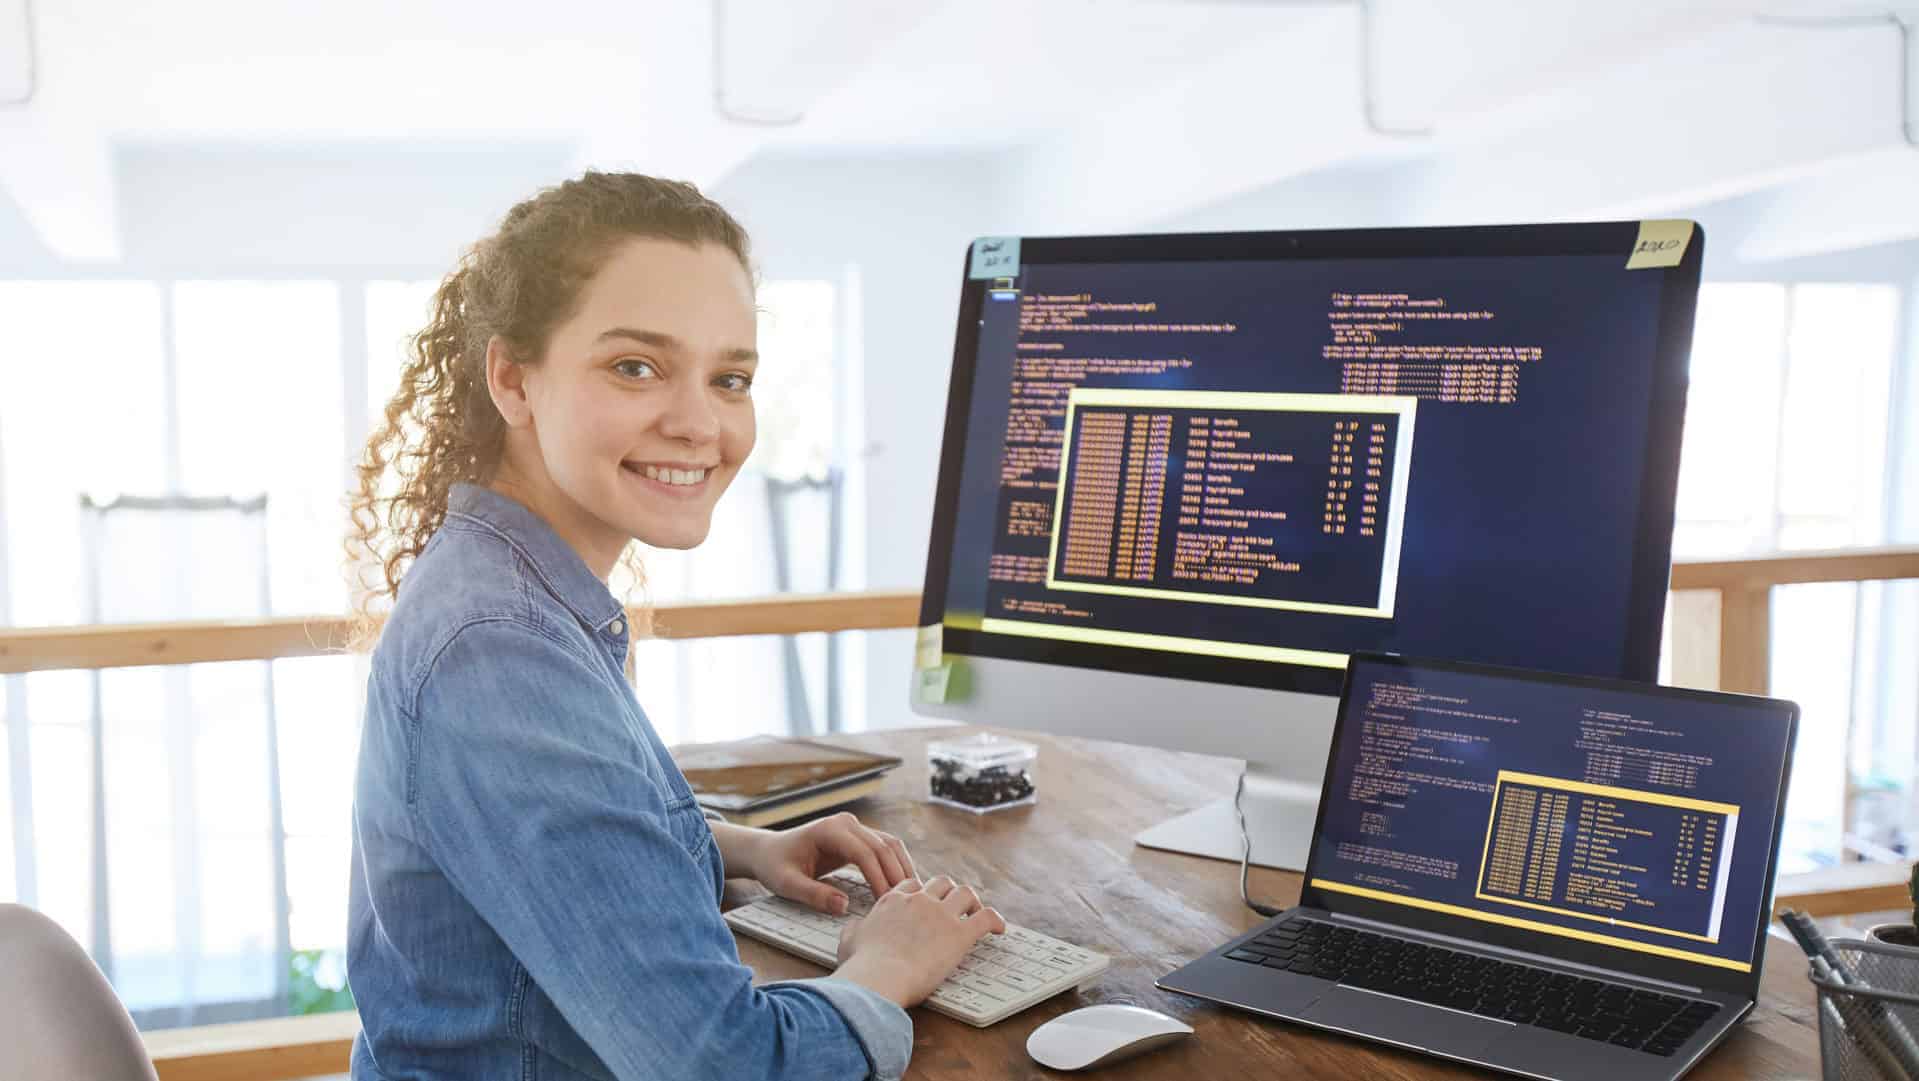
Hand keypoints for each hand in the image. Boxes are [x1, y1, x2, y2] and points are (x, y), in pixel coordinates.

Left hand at [751, 812, 917, 915]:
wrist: (769, 851)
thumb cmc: (775, 866)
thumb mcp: (787, 884)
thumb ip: (813, 895)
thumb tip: (844, 906)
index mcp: (829, 829)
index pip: (864, 852)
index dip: (878, 877)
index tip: (887, 902)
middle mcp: (846, 823)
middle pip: (883, 847)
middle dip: (896, 874)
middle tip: (909, 903)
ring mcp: (854, 827)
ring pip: (890, 845)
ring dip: (902, 868)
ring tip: (914, 895)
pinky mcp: (859, 837)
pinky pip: (885, 848)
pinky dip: (897, 865)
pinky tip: (904, 885)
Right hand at [835, 876, 1007, 1006]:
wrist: (879, 977)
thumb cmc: (862, 965)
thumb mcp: (848, 941)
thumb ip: (854, 928)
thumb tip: (854, 926)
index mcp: (893, 901)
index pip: (913, 885)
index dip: (923, 893)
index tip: (928, 903)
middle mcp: (918, 901)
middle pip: (942, 883)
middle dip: (949, 893)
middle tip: (955, 907)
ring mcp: (940, 914)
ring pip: (966, 893)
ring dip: (973, 902)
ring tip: (976, 914)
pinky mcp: (960, 934)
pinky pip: (986, 918)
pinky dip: (995, 921)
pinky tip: (999, 929)